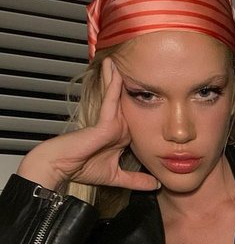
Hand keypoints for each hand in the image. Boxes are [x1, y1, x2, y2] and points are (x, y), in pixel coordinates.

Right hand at [17, 60, 158, 191]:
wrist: (61, 168)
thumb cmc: (82, 169)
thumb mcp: (116, 177)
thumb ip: (136, 180)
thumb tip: (156, 185)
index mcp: (119, 136)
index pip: (137, 118)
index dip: (148, 107)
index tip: (162, 93)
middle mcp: (115, 126)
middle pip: (130, 102)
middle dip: (136, 84)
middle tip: (149, 66)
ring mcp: (109, 122)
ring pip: (119, 96)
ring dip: (122, 78)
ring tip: (127, 58)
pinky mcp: (103, 121)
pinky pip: (111, 100)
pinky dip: (114, 85)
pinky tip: (116, 70)